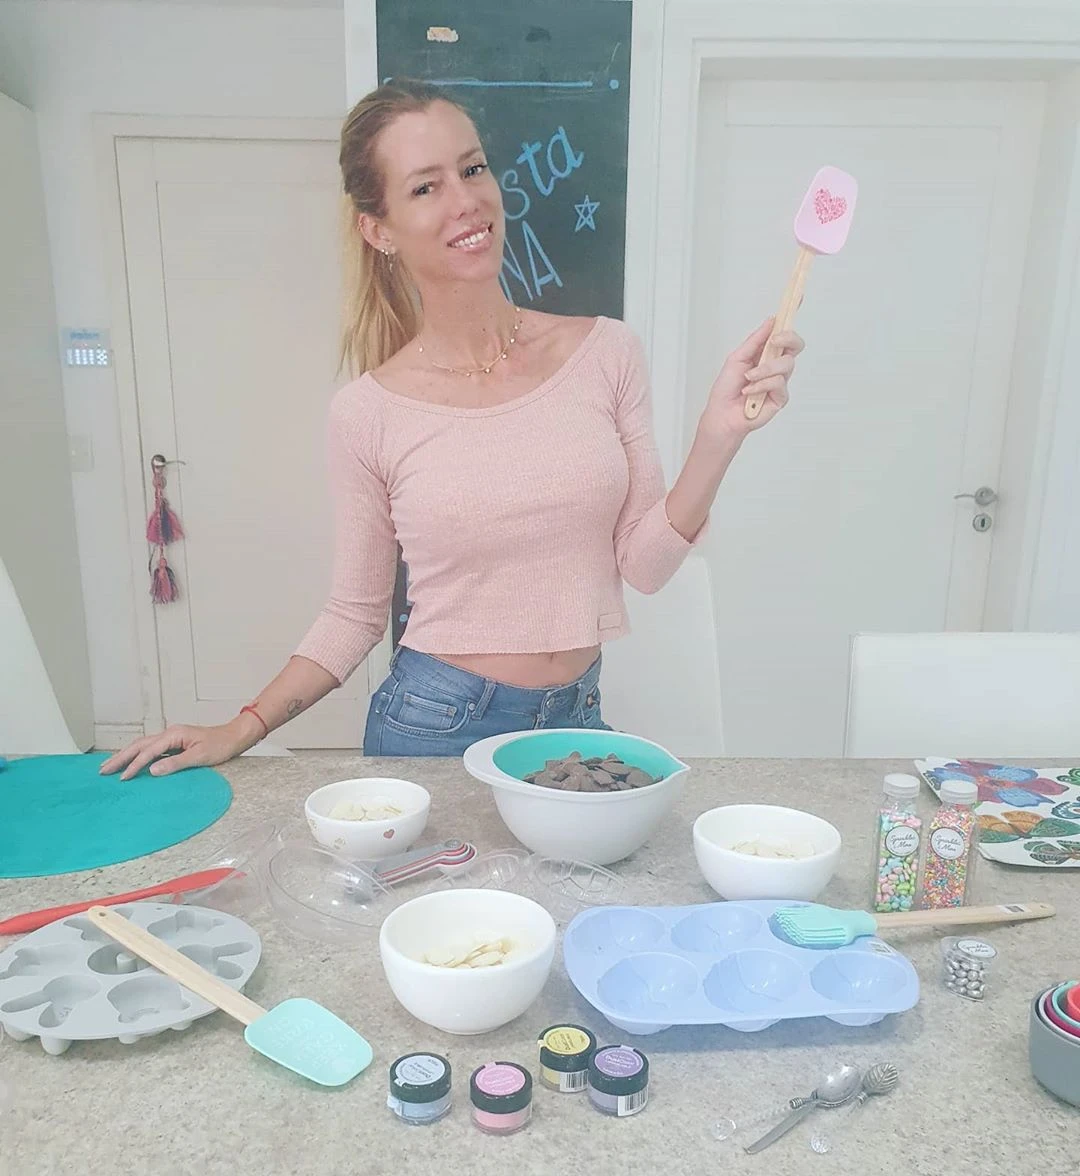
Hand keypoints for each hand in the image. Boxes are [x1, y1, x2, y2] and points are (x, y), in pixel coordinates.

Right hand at [98, 719, 254, 780]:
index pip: (148, 751)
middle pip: (138, 745)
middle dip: (120, 757)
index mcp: (174, 735)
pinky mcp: (173, 743)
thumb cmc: (221, 745)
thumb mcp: (200, 757)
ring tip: (109, 766)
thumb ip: (176, 764)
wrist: (234, 737)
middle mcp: (169, 733)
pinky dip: (137, 754)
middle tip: (102, 770)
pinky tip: (130, 761)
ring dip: (125, 755)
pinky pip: (150, 748)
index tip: (122, 778)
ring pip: (142, 745)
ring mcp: (170, 737)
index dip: (134, 765)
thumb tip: (152, 771)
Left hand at [697, 318, 803, 441]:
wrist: (722, 413)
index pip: (783, 333)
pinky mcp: (781, 397)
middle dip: (787, 339)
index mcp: (766, 353)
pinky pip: (778, 384)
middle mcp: (776, 365)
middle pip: (796, 345)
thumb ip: (756, 340)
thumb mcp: (737, 357)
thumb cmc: (727, 388)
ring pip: (786, 365)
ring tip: (748, 378)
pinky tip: (749, 392)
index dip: (792, 316)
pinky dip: (760, 386)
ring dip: (764, 370)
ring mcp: (780, 381)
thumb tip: (771, 321)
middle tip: (774, 342)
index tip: (798, 297)